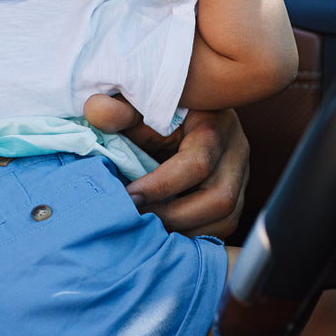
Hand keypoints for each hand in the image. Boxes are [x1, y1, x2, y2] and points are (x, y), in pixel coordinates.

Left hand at [83, 95, 248, 238]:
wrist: (186, 106)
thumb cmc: (160, 104)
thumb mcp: (141, 101)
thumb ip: (120, 109)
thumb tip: (95, 111)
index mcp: (214, 125)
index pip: (196, 164)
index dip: (161, 186)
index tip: (129, 197)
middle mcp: (236, 152)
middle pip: (219, 199)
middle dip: (174, 216)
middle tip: (136, 220)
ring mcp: (240, 176)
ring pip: (226, 219)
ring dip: (185, 231)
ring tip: (148, 230)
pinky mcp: (236, 193)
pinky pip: (224, 225)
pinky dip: (194, 234)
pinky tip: (164, 233)